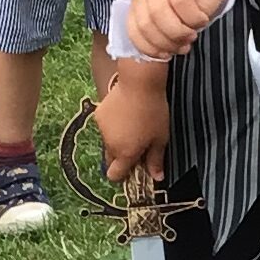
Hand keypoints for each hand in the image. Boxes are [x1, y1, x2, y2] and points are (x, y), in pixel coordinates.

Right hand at [97, 63, 169, 182]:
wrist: (139, 83)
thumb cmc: (153, 111)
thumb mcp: (160, 138)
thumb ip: (156, 159)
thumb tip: (157, 177)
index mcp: (125, 153)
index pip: (115, 175)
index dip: (122, 176)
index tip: (133, 170)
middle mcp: (110, 144)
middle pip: (111, 160)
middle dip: (121, 158)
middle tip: (137, 147)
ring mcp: (102, 129)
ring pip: (108, 143)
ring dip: (117, 141)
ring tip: (133, 126)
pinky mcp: (98, 114)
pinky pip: (105, 128)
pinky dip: (112, 126)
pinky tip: (124, 115)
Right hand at [123, 0, 227, 59]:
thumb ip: (206, 6)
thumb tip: (191, 24)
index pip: (180, 0)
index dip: (193, 18)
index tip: (204, 21)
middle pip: (157, 14)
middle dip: (177, 34)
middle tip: (191, 37)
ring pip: (144, 26)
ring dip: (164, 44)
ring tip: (180, 46)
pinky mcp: (133, 9)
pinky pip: (133, 32)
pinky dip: (148, 48)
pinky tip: (164, 52)